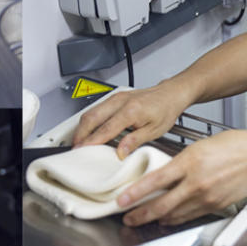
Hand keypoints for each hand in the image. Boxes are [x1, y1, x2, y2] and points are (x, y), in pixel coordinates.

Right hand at [73, 86, 187, 158]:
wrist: (171, 93)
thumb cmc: (166, 110)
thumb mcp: (155, 130)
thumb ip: (135, 141)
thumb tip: (120, 152)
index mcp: (131, 111)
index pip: (105, 129)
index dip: (92, 141)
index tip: (82, 150)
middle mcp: (120, 101)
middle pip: (91, 117)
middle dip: (80, 134)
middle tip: (75, 148)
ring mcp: (116, 98)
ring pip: (91, 111)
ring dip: (82, 127)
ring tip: (79, 141)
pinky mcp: (115, 97)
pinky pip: (96, 108)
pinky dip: (89, 120)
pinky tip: (88, 130)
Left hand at [116, 129, 246, 226]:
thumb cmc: (232, 146)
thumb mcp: (198, 146)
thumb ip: (179, 163)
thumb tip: (161, 176)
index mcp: (190, 162)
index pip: (155, 181)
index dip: (136, 194)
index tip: (121, 201)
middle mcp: (197, 183)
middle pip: (162, 205)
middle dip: (141, 214)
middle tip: (127, 218)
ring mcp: (207, 197)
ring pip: (174, 214)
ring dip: (156, 219)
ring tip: (143, 219)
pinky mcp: (215, 206)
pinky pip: (189, 216)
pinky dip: (175, 218)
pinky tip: (167, 219)